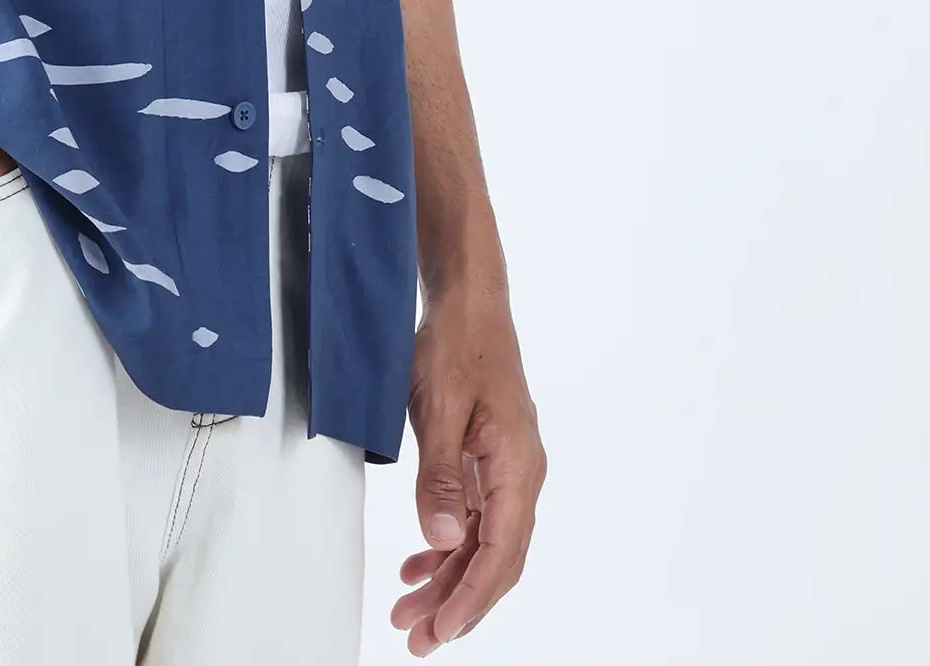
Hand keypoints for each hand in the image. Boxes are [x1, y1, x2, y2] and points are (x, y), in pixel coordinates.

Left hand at [389, 286, 545, 651]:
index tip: (438, 632)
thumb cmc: (457, 343)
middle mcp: (521, 475)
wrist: (467, 298)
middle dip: (458, 604)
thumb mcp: (440, 406)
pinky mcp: (488, 457)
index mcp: (519, 467)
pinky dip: (449, 544)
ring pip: (483, 541)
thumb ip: (443, 476)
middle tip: (417, 639)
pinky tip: (419, 564)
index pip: (500, 553)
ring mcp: (506, 467)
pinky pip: (475, 516)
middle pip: (496, 558)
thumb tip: (447, 542)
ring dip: (449, 579)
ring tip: (409, 610)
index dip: (470, 599)